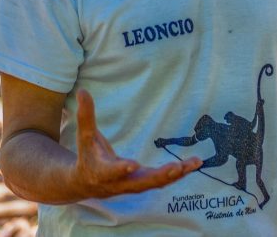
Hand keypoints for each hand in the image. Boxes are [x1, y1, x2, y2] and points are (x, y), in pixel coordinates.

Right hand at [72, 89, 200, 197]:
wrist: (86, 183)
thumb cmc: (87, 155)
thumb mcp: (85, 136)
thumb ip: (86, 115)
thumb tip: (82, 91)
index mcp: (102, 172)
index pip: (112, 171)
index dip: (121, 169)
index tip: (132, 165)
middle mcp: (120, 183)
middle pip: (142, 182)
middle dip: (160, 176)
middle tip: (176, 168)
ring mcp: (134, 186)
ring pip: (157, 183)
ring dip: (176, 175)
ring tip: (194, 163)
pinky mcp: (144, 184)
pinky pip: (164, 180)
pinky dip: (179, 173)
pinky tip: (194, 164)